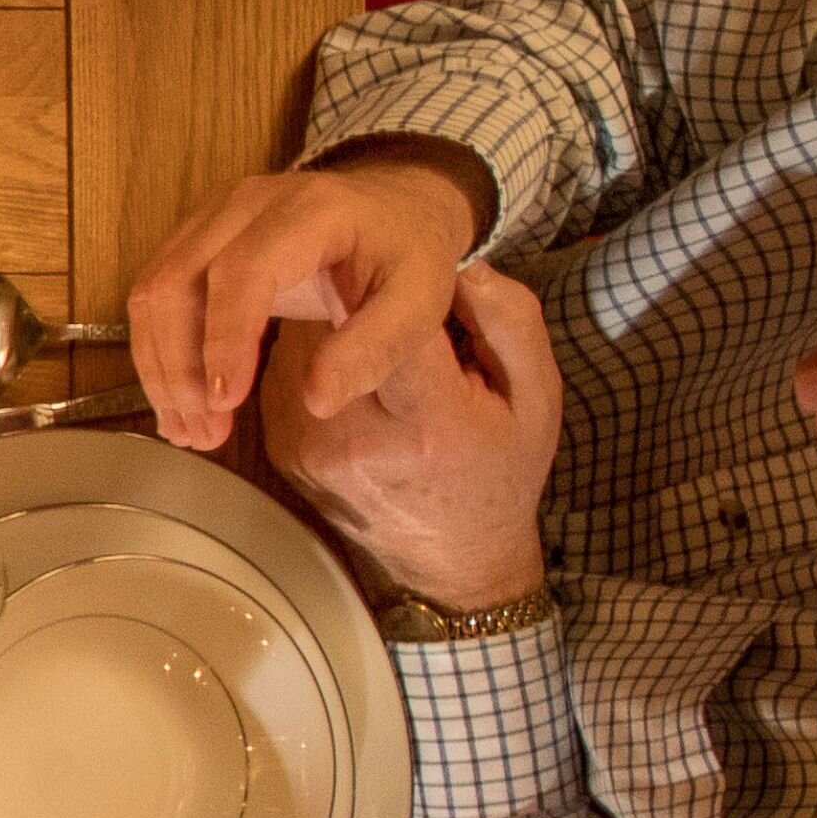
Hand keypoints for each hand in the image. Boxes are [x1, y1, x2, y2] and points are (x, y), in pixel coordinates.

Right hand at [124, 140, 496, 453]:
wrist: (397, 206)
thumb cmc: (407, 255)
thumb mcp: (419, 302)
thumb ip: (374, 348)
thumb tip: (317, 402)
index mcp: (309, 211)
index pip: (242, 272)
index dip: (224, 339)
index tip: (223, 401)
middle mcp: (246, 203)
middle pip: (176, 283)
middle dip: (178, 367)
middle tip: (201, 432)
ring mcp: (212, 216)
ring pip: (153, 292)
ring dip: (160, 367)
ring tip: (187, 427)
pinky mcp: (194, 237)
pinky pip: (155, 294)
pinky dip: (158, 352)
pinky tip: (179, 400)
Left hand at [264, 261, 564, 613]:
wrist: (451, 554)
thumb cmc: (502, 468)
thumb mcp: (537, 396)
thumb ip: (510, 323)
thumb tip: (464, 265)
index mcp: (428, 420)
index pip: (394, 326)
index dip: (398, 284)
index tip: (411, 263)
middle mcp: (354, 437)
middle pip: (333, 326)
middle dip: (357, 294)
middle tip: (385, 284)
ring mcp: (306, 448)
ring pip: (298, 343)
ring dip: (326, 321)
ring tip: (367, 326)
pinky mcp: (279, 450)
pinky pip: (281, 372)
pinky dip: (308, 355)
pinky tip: (342, 363)